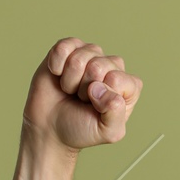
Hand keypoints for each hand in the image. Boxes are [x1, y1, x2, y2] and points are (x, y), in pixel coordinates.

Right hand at [25, 38, 141, 149]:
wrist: (51, 127)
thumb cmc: (81, 129)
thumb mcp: (107, 132)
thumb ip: (116, 114)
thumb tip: (101, 87)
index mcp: (128, 87)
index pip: (117, 79)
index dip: (101, 96)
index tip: (96, 108)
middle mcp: (112, 66)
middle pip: (98, 66)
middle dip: (84, 89)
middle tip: (81, 100)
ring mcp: (91, 54)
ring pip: (79, 58)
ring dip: (70, 81)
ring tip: (71, 91)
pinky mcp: (70, 47)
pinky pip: (63, 48)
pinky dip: (56, 66)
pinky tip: (58, 76)